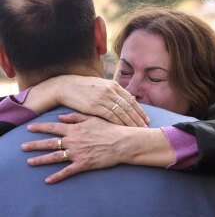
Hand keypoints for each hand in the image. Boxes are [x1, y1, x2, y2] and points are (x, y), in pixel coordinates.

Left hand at [22, 113, 131, 183]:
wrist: (122, 142)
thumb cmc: (110, 129)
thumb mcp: (93, 118)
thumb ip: (76, 117)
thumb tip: (61, 116)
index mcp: (75, 129)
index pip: (53, 127)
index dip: (40, 128)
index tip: (29, 128)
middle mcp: (73, 141)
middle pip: (49, 143)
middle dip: (34, 145)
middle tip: (23, 147)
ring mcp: (77, 153)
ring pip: (55, 157)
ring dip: (41, 160)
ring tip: (30, 162)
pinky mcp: (84, 164)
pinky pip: (67, 171)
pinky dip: (57, 176)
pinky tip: (48, 180)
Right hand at [27, 75, 149, 126]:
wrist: (65, 86)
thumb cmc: (83, 87)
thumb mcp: (101, 86)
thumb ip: (113, 92)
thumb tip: (126, 99)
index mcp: (113, 85)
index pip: (131, 100)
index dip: (140, 111)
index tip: (147, 119)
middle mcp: (111, 90)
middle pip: (129, 107)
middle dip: (139, 118)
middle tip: (146, 128)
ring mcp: (103, 98)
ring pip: (122, 112)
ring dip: (131, 122)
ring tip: (138, 131)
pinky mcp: (95, 106)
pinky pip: (111, 116)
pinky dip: (119, 123)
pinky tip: (124, 130)